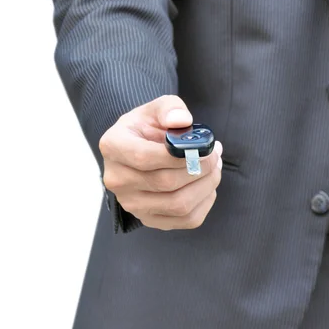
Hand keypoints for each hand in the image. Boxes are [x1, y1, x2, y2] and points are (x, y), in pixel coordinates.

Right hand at [99, 95, 222, 229]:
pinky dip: (205, 202)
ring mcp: (131, 204)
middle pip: (165, 182)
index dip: (179, 155)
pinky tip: (207, 185)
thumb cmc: (147, 129)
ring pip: (179, 204)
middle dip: (200, 168)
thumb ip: (169, 108)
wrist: (138, 151)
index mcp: (113, 147)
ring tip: (215, 167)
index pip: (144, 157)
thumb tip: (182, 121)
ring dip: (207, 185)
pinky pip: (186, 220)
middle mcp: (117, 180)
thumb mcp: (155, 110)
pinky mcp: (149, 219)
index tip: (203, 146)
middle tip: (215, 154)